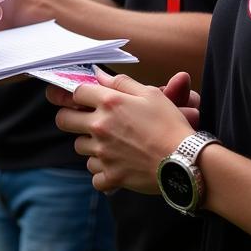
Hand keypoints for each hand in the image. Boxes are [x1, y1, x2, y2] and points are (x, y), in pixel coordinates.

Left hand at [48, 68, 194, 194]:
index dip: (78, 95)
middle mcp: (100, 126)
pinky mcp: (111, 176)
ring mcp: (103, 153)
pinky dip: (102, 173)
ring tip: (109, 145)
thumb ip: (121, 82)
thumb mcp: (150, 94)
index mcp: (109, 102)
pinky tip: (115, 167)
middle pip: (63, 120)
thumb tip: (98, 75)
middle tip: (84, 122)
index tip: (84, 100)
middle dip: (71, 119)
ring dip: (90, 146)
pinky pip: (94, 175)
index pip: (76, 93)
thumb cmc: (171, 125)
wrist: (186, 161)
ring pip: (79, 147)